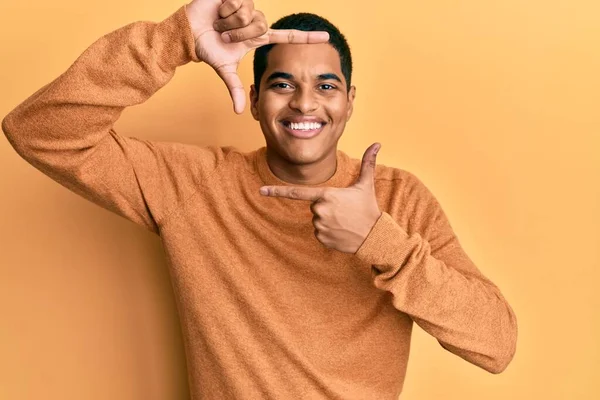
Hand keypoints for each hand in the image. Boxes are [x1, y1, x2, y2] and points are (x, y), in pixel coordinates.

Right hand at [185, 0, 329, 113]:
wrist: (188, 33)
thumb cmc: (207, 48)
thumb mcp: (224, 70)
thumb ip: (235, 89)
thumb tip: (239, 112)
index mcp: (258, 37)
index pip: (287, 36)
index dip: (306, 38)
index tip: (326, 37)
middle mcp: (256, 21)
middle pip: (262, 25)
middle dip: (240, 34)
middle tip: (224, 35)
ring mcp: (247, 7)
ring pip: (250, 15)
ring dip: (231, 22)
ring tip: (220, 23)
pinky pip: (239, 2)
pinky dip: (225, 9)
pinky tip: (218, 9)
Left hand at [259, 143, 382, 253]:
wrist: (374, 236)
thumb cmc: (368, 208)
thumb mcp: (366, 185)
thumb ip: (368, 163)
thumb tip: (377, 143)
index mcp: (326, 195)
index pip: (296, 192)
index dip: (277, 191)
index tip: (261, 191)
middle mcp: (319, 210)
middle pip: (314, 205)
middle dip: (326, 206)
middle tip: (344, 210)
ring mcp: (319, 225)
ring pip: (317, 219)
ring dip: (328, 219)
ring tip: (344, 221)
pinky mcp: (321, 238)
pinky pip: (319, 232)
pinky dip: (328, 232)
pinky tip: (341, 231)